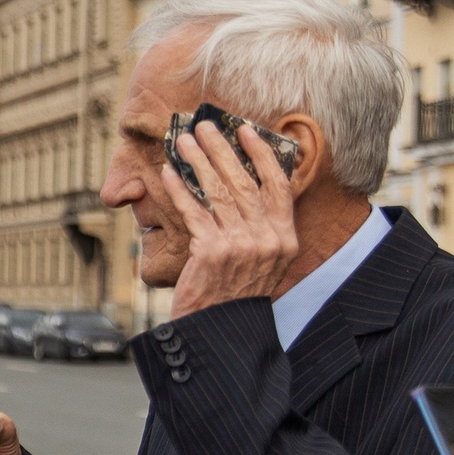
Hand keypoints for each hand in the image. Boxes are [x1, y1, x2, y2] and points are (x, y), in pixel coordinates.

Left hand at [158, 121, 298, 317]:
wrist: (221, 328)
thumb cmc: (236, 292)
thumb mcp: (264, 260)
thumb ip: (262, 227)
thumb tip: (245, 183)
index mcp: (284, 238)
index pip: (278, 186)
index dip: (262, 155)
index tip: (247, 130)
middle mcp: (267, 239)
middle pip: (244, 182)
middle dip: (222, 149)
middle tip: (204, 126)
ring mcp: (241, 245)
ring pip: (217, 192)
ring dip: (198, 161)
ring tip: (183, 140)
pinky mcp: (212, 252)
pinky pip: (194, 211)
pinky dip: (180, 189)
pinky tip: (169, 172)